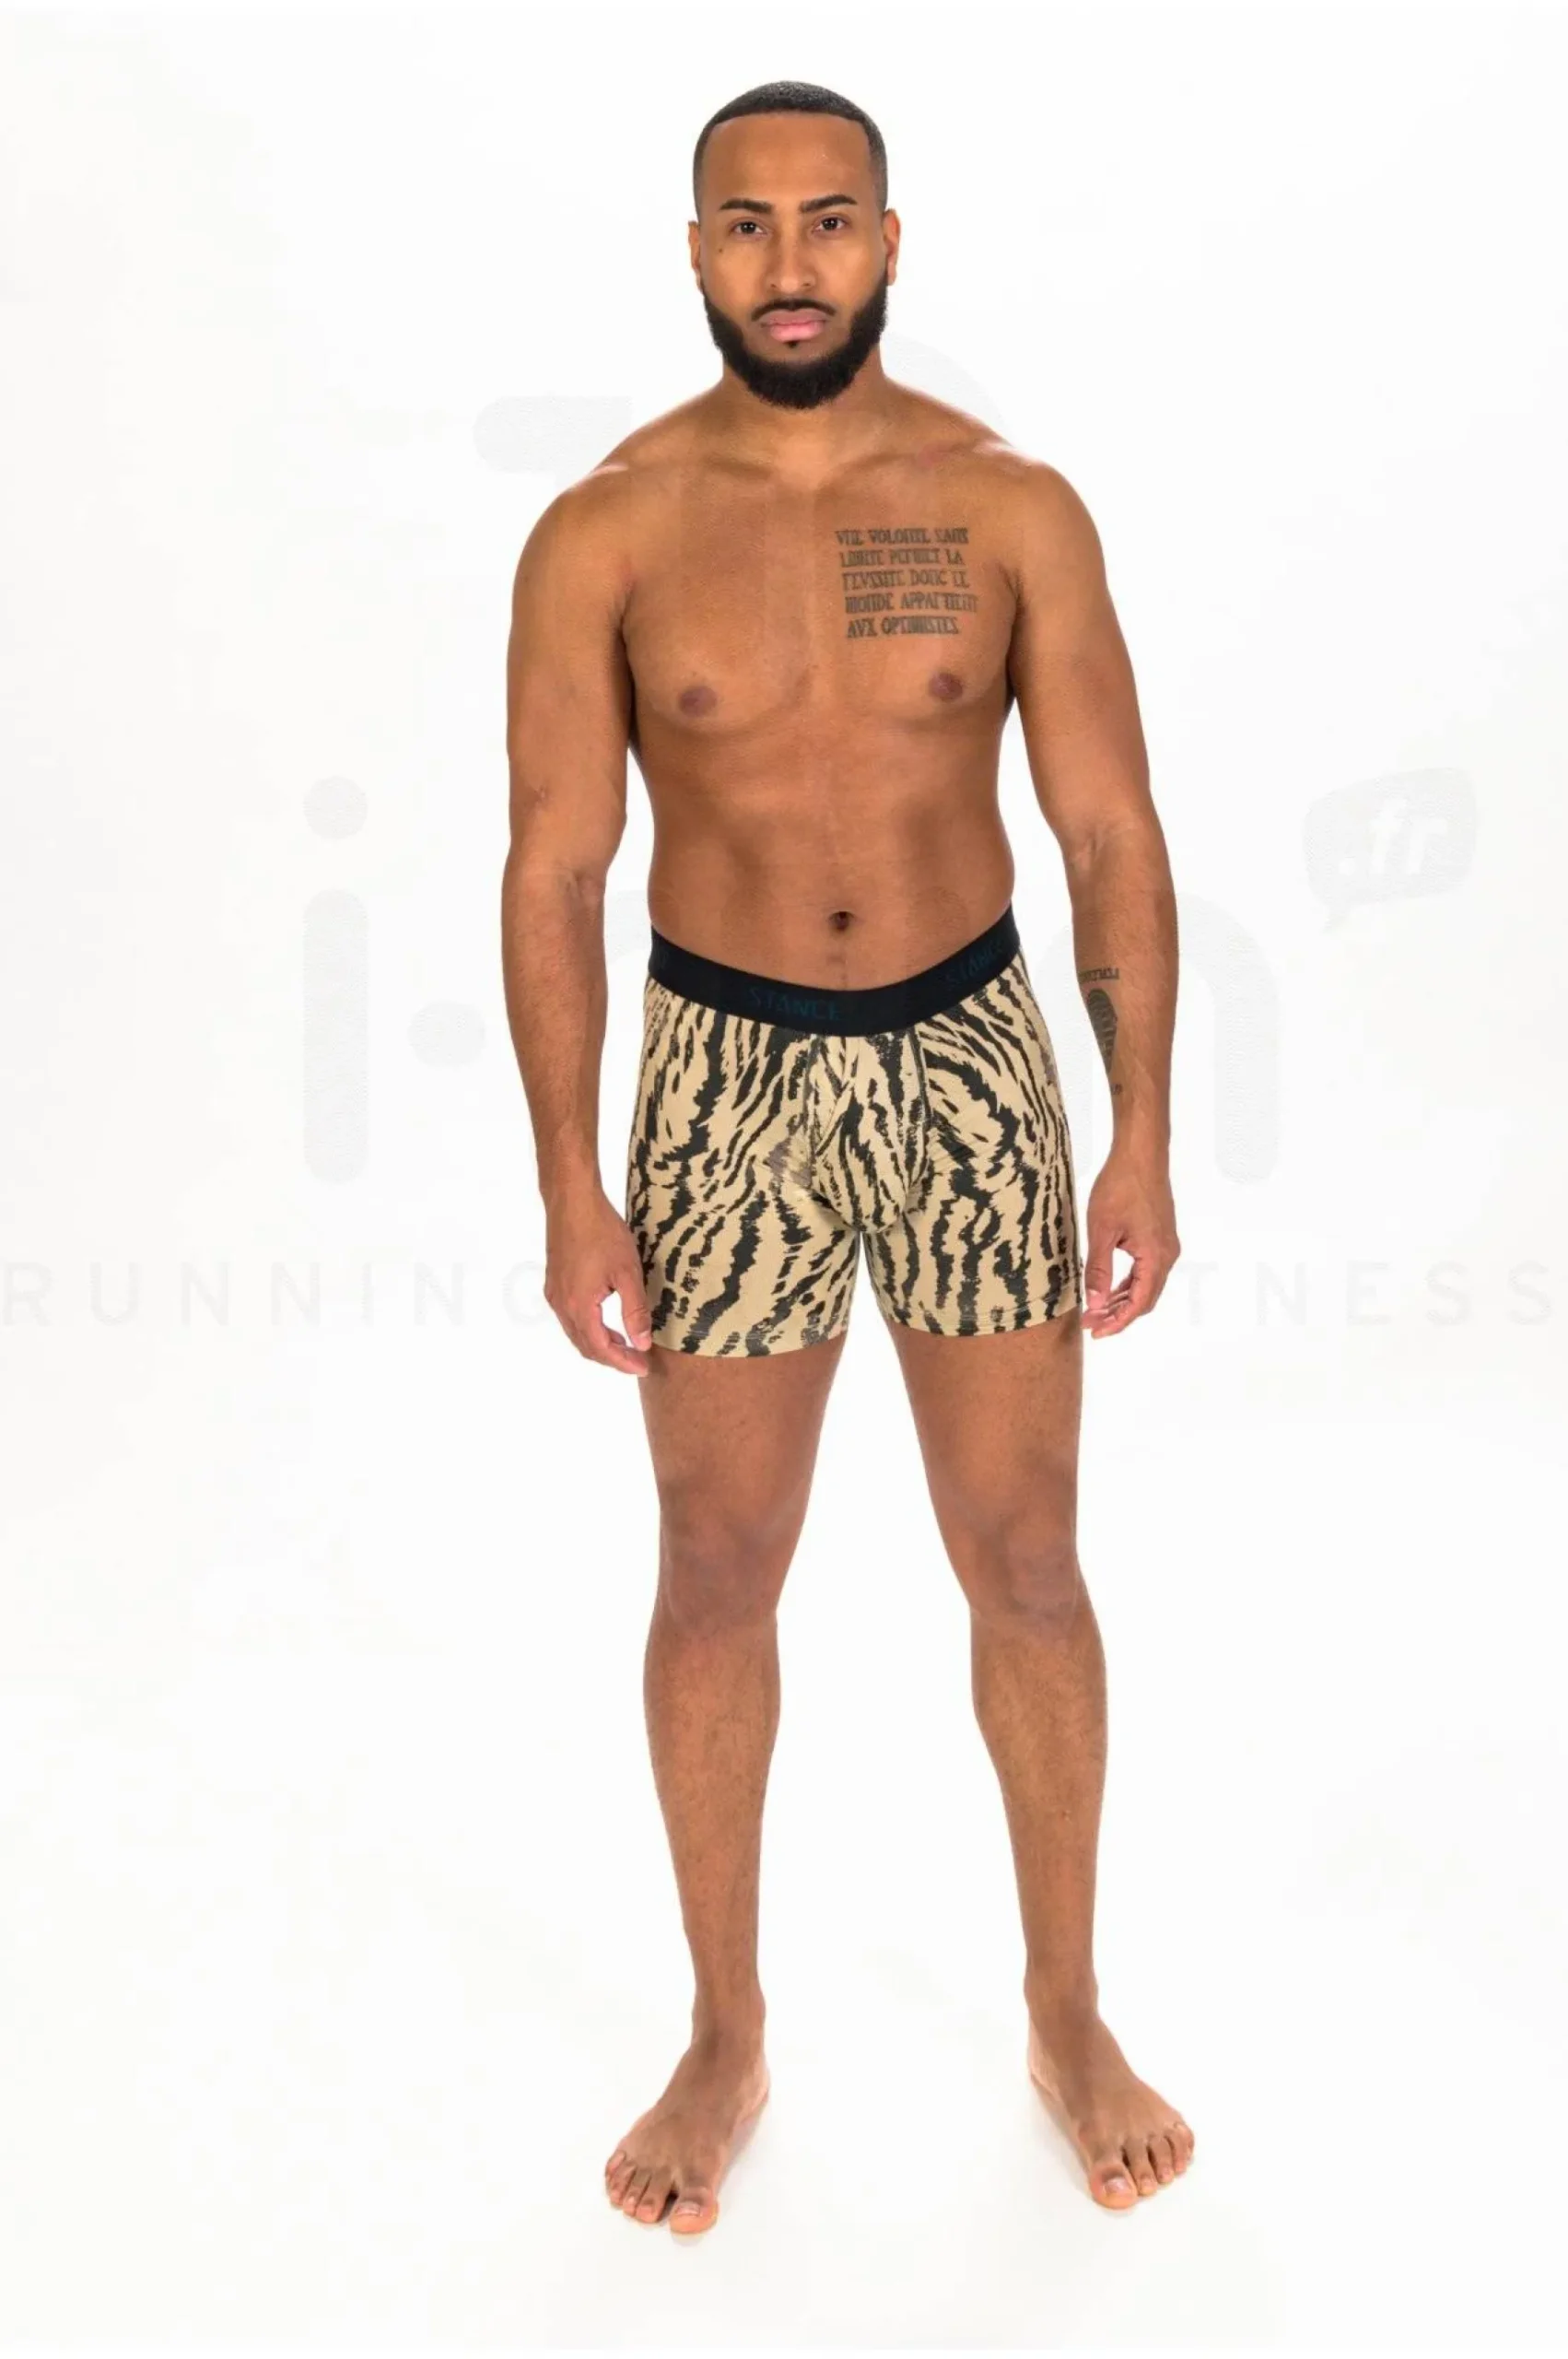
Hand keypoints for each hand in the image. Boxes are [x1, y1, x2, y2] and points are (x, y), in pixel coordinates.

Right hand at [543, 1191, 655, 1374]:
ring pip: (576, 1333)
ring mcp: (555, 1294)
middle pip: (585, 1346)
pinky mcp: (554, 1283)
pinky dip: (589, 1329)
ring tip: (625, 1345)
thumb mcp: (627, 1273)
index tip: (643, 1367)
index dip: (622, 1362)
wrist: (572, 1201)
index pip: (600, 1348)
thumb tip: (642, 1343)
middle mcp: (561, 1305)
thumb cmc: (601, 1232)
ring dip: (600, 1344)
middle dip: (612, 1357)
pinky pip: (570, 1318)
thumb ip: (634, 1311)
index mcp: (579, 1307)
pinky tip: (605, 1323)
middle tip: (638, 1360)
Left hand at [1081, 1145, 1179, 1338]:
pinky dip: (1129, 1283)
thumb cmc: (1120, 1187)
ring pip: (1147, 1285)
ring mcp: (1166, 1246)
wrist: (1141, 1154)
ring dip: (1123, 1300)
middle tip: (1090, 1323)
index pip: (1139, 1304)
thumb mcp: (1101, 1231)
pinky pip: (1147, 1270)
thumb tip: (1095, 1304)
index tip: (1095, 1332)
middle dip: (1118, 1315)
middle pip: (1145, 1299)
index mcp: (1156, 1257)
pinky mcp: (1161, 1237)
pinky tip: (1111, 1288)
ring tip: (1096, 1309)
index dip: (1117, 1322)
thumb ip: (1099, 1270)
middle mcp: (1167, 1255)